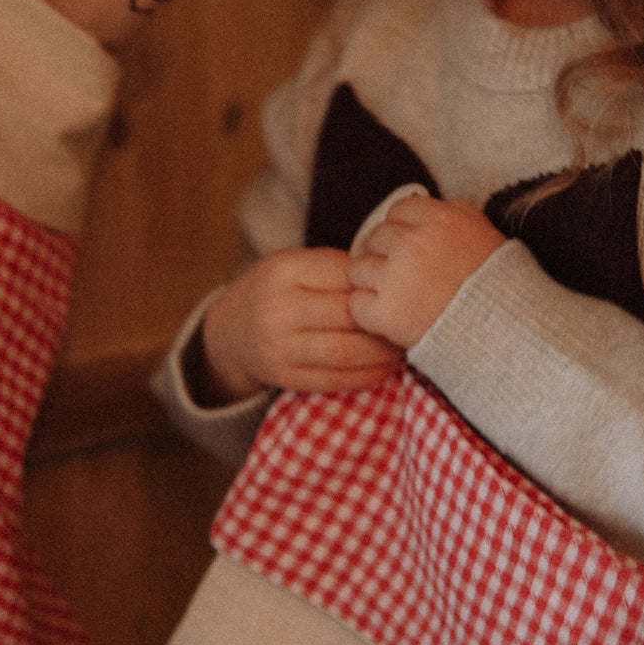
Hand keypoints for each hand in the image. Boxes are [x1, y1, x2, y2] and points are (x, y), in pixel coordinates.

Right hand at [199, 247, 403, 401]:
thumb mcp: (296, 264)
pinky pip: (334, 380)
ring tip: (402, 347)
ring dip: (381, 353)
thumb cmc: (279, 290)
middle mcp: (277, 308)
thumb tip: (393, 283)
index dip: (378, 285)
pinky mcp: (284, 377)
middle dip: (384, 321)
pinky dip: (366, 376)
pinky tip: (384, 368)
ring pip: (344, 351)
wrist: (232, 329)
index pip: (345, 275)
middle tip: (412, 321)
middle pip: (347, 315)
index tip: (402, 289)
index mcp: (284, 270)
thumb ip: (336, 269)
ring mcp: (278, 347)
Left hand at [348, 194, 505, 349]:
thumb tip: (423, 204)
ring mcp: (397, 278)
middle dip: (384, 255)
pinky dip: (369, 314)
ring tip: (395, 298)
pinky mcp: (386, 312)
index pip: (398, 210)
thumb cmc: (499, 287)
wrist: (507, 335)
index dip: (402, 229)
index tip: (409, 248)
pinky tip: (390, 318)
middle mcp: (414, 244)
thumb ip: (453, 214)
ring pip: (358, 269)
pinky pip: (357, 304)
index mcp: (440, 220)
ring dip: (371, 283)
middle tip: (400, 277)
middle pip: (375, 238)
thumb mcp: (485, 234)